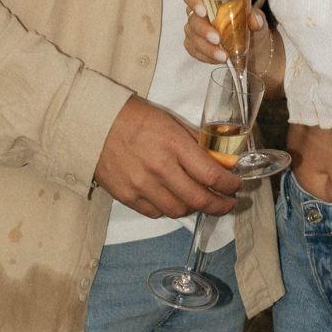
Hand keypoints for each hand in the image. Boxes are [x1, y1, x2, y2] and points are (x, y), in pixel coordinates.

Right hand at [94, 96, 242, 219]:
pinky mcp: (126, 197)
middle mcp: (160, 168)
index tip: (237, 186)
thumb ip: (196, 142)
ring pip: (179, 210)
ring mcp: (141, 185)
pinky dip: (170, 209)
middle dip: (220, 205)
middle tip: (228, 203)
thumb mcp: (171, 121)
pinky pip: (156, 213)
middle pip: (199, 199)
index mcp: (174, 144)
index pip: (212, 174)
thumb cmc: (135, 117)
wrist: (93, 124)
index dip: (230, 185)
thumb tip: (221, 160)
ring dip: (195, 208)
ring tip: (201, 201)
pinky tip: (175, 200)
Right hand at [182, 0, 265, 64]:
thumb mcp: (258, 20)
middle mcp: (201, 12)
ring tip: (223, 56)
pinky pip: (194, 50)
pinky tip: (217, 59)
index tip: (203, 11)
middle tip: (218, 39)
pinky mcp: (196, 45)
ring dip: (206, 47)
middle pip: (192, 18)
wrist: (255, 50)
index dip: (193, 0)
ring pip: (192, 36)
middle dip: (204, 30)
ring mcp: (196, 30)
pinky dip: (205, 56)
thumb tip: (255, 20)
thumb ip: (256, 17)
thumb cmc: (252, 28)